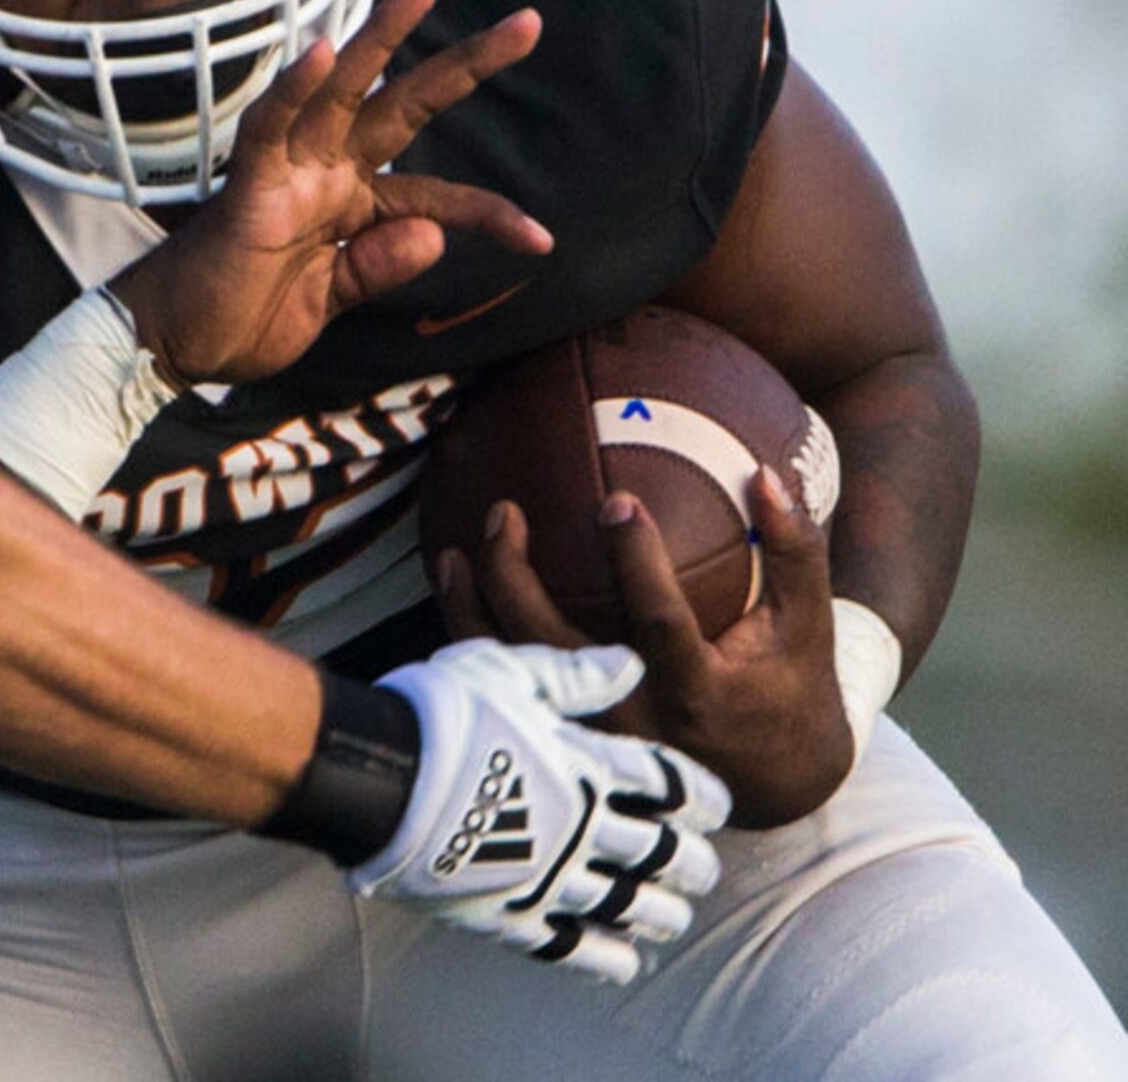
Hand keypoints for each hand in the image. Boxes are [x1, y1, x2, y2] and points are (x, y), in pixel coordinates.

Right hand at [110, 0, 550, 386]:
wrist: (176, 346)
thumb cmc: (241, 319)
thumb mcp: (330, 303)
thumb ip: (378, 266)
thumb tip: (436, 237)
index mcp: (349, 204)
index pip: (433, 195)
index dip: (488, 212)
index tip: (541, 239)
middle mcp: (324, 174)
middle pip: (403, 106)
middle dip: (463, 66)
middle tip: (529, 23)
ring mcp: (287, 173)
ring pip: (341, 93)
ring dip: (382, 37)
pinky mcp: (248, 187)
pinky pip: (269, 130)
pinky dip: (293, 92)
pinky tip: (324, 54)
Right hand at [352, 639, 731, 985]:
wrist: (380, 775)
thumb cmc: (439, 711)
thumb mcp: (506, 671)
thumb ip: (573, 675)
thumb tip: (630, 663)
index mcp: (584, 764)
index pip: (665, 783)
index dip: (698, 795)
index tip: (714, 807)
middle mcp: (581, 825)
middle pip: (658, 851)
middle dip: (688, 863)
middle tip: (703, 870)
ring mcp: (548, 874)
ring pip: (626, 903)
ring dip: (659, 913)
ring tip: (674, 920)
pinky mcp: (509, 911)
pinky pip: (570, 945)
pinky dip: (603, 957)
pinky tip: (623, 964)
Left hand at [435, 468, 854, 827]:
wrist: (777, 787)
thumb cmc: (790, 688)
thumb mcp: (808, 626)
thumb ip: (794, 551)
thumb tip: (765, 473)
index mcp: (698, 691)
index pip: (659, 623)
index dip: (638, 563)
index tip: (617, 501)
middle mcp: (637, 721)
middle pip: (555, 651)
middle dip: (516, 580)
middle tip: (502, 512)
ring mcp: (595, 738)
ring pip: (517, 677)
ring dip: (474, 612)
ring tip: (453, 551)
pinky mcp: (570, 744)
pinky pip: (511, 691)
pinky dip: (476, 641)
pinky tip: (456, 592)